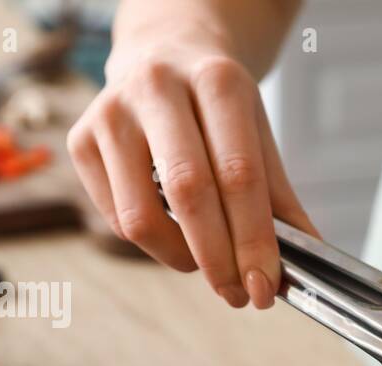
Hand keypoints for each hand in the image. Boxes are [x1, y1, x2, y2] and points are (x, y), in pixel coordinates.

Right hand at [67, 40, 315, 308]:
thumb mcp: (258, 137)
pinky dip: (153, 243)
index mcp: (216, 81)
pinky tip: (174, 233)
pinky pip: (117, 219)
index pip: (238, 174)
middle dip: (219, 259)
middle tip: (239, 295)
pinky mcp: (79, 140)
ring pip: (141, 217)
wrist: (163, 54)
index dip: (254, 239)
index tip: (265, 286)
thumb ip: (281, 203)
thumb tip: (302, 267)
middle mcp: (158, 88)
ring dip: (181, 258)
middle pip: (189, 193)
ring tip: (206, 262)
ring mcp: (111, 112)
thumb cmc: (216, 109)